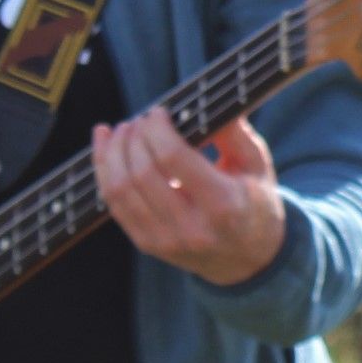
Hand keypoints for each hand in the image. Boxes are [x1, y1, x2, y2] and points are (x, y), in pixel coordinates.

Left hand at [93, 111, 285, 286]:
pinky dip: (104, 173)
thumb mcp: (257, 167)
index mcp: (223, 205)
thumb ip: (235, 133)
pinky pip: (114, 205)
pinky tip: (105, 149)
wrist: (250, 259)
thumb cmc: (255, 204)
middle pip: (142, 173)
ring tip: (120, 131)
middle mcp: (191, 228)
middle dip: (133, 138)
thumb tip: (206, 103)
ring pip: (120, 190)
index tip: (157, 112)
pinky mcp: (148, 245)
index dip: (156, 130)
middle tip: (139, 120)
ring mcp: (165, 240)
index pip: (173, 159)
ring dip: (112, 153)